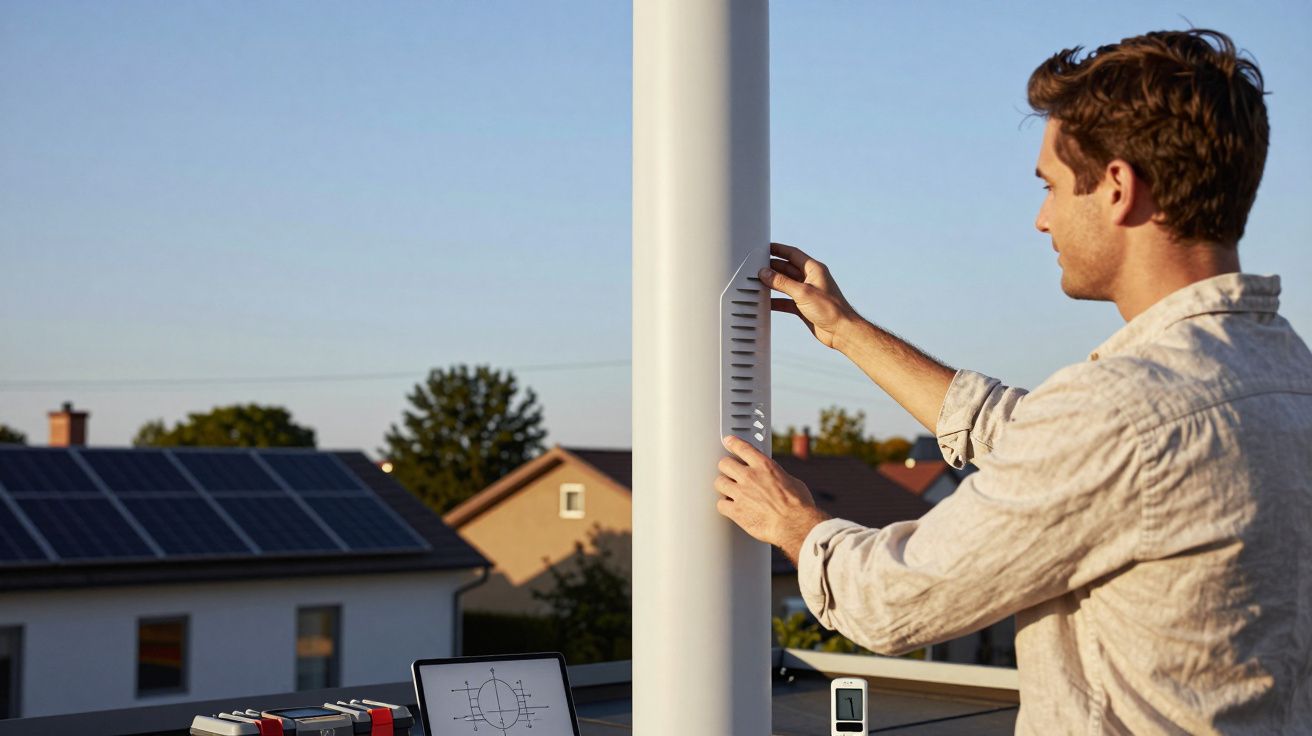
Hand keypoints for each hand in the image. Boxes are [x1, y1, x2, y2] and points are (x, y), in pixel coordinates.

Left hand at [715, 435, 830, 562]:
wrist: (794, 524)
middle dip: (726, 467)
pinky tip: (729, 507)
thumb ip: (778, 477)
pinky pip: (720, 504)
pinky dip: (724, 506)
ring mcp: (741, 493)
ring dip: (723, 485)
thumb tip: (777, 480)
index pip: (742, 448)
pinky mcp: (736, 511)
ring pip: (719, 482)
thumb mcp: (792, 481)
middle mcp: (750, 477)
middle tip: (729, 471)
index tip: (728, 442)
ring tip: (728, 490)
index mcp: (765, 466)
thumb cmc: (799, 506)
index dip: (733, 443)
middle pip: (725, 463)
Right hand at [760, 242, 859, 349]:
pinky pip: (786, 300)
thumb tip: (765, 273)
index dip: (779, 250)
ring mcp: (807, 293)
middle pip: (787, 269)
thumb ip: (782, 283)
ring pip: (786, 285)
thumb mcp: (803, 292)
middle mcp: (811, 279)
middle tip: (757, 266)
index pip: (793, 254)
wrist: (841, 331)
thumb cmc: (831, 309)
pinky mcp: (804, 307)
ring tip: (758, 282)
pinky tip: (766, 302)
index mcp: (814, 270)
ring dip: (773, 284)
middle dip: (773, 267)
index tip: (766, 248)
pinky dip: (776, 301)